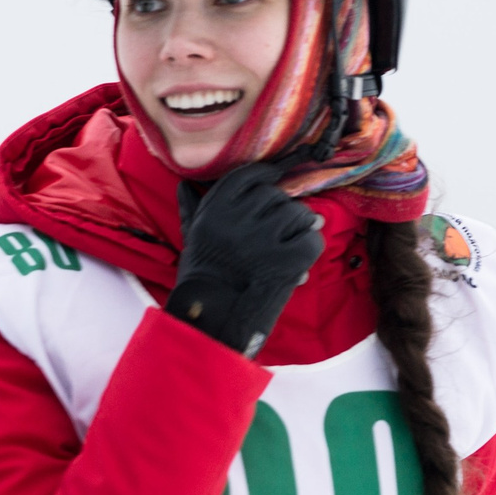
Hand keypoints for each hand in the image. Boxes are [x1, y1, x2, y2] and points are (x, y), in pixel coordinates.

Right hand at [168, 164, 322, 357]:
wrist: (211, 320)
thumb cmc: (200, 279)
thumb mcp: (192, 238)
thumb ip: (191, 209)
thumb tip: (183, 185)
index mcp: (215, 210)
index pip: (248, 176)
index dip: (265, 173)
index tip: (275, 176)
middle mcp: (239, 220)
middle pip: (274, 194)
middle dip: (283, 206)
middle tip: (285, 222)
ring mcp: (264, 240)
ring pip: (297, 213)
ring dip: (303, 223)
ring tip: (299, 234)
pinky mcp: (286, 261)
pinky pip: (311, 240)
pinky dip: (312, 244)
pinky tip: (305, 252)